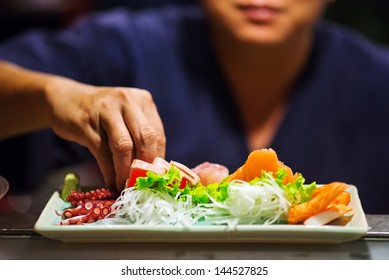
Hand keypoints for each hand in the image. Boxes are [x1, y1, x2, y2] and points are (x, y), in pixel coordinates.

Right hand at [45, 77, 165, 190]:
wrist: (66, 100)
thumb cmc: (103, 113)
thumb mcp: (127, 115)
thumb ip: (141, 135)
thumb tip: (153, 169)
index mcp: (142, 100)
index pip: (157, 133)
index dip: (157, 158)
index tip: (155, 177)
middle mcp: (126, 101)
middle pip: (144, 137)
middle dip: (145, 164)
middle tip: (142, 183)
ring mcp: (106, 111)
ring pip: (124, 146)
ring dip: (125, 171)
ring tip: (125, 186)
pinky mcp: (87, 124)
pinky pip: (103, 152)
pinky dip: (109, 171)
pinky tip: (111, 182)